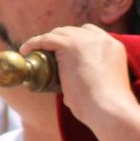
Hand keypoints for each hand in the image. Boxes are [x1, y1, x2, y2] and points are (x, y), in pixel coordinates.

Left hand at [19, 24, 137, 129]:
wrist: (109, 109)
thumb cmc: (107, 108)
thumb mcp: (105, 84)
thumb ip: (93, 78)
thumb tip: (72, 90)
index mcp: (114, 46)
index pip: (91, 34)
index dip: (75, 40)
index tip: (64, 51)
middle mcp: (101, 39)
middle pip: (74, 31)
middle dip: (60, 40)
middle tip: (47, 53)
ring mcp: (86, 40)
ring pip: (60, 33)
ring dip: (47, 41)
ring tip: (35, 52)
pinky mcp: (70, 46)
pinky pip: (47, 39)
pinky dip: (34, 43)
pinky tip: (25, 50)